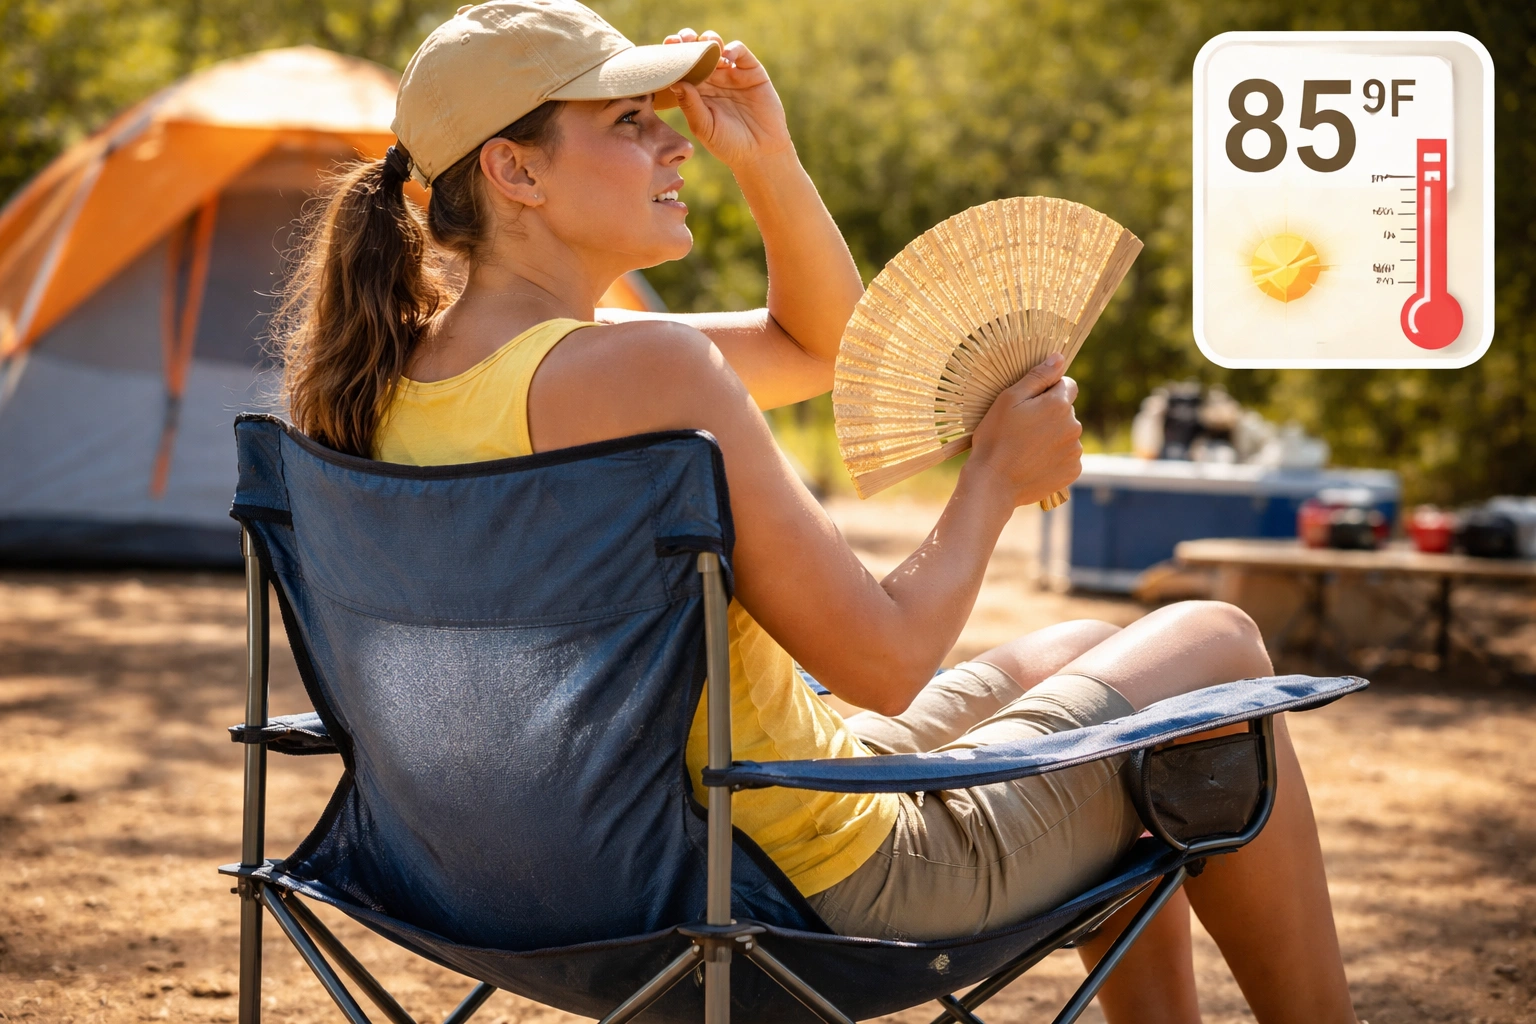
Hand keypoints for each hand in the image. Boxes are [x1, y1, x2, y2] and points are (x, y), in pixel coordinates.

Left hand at [663, 28, 791, 169]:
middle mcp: (712, 79)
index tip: (666, 49)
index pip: (680, 67)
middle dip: (687, 41)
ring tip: (702, 46)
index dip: (673, 55)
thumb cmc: (728, 144)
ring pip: (715, 46)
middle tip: (681, 40)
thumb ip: (690, 105)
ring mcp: (731, 73)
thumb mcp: (704, 127)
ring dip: (707, 41)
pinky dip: (731, 49)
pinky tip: (725, 59)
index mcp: (696, 91)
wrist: (760, 152)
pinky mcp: (751, 71)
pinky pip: (739, 51)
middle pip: (695, 51)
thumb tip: (675, 82)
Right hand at [966, 353, 1082, 507]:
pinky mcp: (1072, 471)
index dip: (1047, 391)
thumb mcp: (1009, 399)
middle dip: (1050, 415)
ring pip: (1066, 434)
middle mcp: (1074, 426)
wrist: (993, 483)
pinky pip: (1067, 456)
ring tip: (1026, 448)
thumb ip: (1038, 376)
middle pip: (1066, 411)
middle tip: (1022, 429)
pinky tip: (1034, 462)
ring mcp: (1075, 451)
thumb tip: (1059, 358)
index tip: (1029, 405)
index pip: (1066, 385)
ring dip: (1052, 437)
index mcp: (1059, 405)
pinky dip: (1054, 457)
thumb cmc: (995, 438)